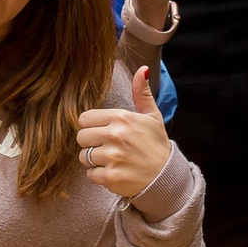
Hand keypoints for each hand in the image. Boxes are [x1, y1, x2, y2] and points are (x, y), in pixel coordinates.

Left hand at [75, 68, 170, 199]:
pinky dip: (100, 176)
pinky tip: (115, 172)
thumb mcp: (152, 116)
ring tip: (113, 161)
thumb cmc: (156, 144)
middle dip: (91, 144)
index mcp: (121, 118)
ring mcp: (112, 157)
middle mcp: (115, 135)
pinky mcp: (111, 177)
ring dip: (95, 161)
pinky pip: (91, 174)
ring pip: (84, 157)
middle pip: (81, 137)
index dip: (92, 126)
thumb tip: (143, 69)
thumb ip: (141, 93)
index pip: (84, 119)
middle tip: (107, 148)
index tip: (104, 133)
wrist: (167, 176)